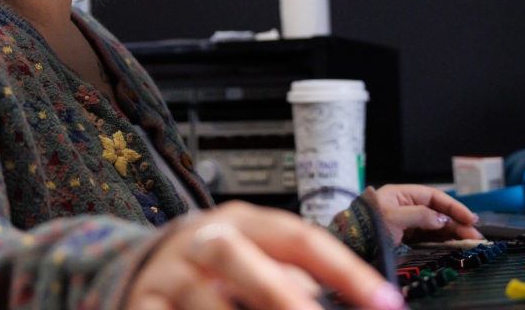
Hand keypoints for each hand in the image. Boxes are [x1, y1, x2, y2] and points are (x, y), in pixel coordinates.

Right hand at [125, 201, 406, 309]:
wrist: (139, 272)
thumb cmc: (215, 271)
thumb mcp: (255, 262)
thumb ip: (292, 279)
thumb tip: (329, 301)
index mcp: (244, 223)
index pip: (300, 237)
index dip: (345, 270)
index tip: (385, 303)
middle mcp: (203, 239)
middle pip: (239, 255)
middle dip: (280, 295)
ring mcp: (167, 273)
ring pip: (201, 295)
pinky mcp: (140, 304)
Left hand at [372, 184, 484, 244]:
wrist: (349, 243)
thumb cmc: (367, 225)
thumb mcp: (393, 218)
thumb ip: (420, 216)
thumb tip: (442, 219)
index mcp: (401, 194)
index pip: (434, 197)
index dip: (453, 206)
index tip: (469, 217)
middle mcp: (405, 206)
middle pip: (437, 212)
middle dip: (457, 222)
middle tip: (474, 234)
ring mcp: (406, 222)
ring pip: (435, 225)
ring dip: (453, 232)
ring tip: (469, 240)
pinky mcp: (405, 236)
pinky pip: (428, 236)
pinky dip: (442, 239)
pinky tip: (453, 243)